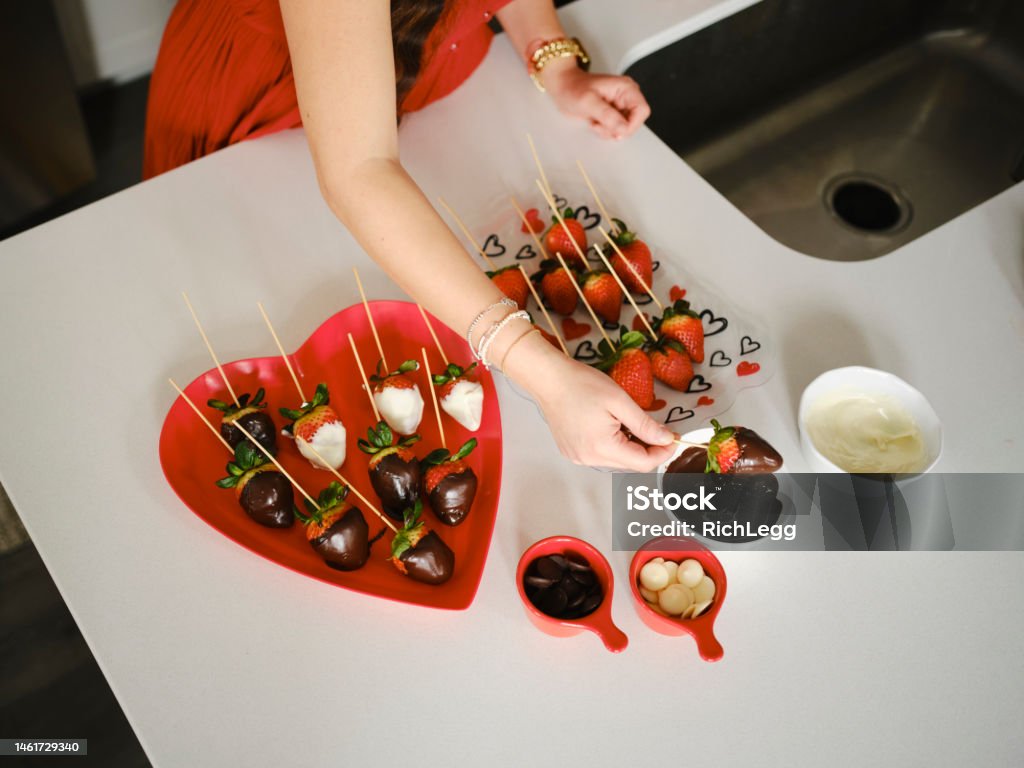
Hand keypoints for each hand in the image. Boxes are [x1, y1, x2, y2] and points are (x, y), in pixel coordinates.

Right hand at [506, 333, 675, 470]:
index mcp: (602, 448)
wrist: (548, 378)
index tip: (672, 437)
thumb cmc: (581, 384)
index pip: (643, 463)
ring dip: (630, 446)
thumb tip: (666, 439)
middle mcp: (588, 459)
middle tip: (656, 426)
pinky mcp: (572, 451)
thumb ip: (645, 425)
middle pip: (630, 464)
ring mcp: (578, 457)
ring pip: (616, 460)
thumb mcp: (620, 401)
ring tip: (628, 421)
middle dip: (648, 448)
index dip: (662, 452)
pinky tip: (611, 425)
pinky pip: (601, 454)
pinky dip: (613, 444)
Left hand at [541, 58, 650, 139]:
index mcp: (626, 88)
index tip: (616, 130)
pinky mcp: (613, 115)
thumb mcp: (588, 102)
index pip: (642, 111)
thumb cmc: (573, 88)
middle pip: (634, 122)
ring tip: (595, 121)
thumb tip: (623, 128)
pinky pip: (616, 130)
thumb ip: (607, 115)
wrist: (562, 88)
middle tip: (600, 123)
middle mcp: (626, 97)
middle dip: (617, 128)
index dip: (631, 124)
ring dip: (609, 131)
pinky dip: (605, 131)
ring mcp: (620, 107)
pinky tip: (595, 122)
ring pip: (624, 129)